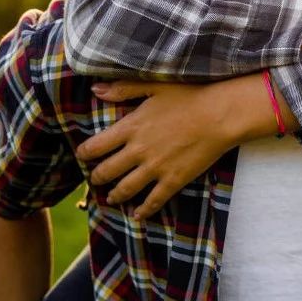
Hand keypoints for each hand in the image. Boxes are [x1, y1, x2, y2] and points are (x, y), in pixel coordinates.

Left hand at [78, 80, 238, 220]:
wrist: (219, 115)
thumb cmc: (188, 96)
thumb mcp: (153, 86)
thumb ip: (122, 89)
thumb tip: (95, 90)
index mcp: (130, 127)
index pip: (96, 146)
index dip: (84, 153)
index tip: (82, 156)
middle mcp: (138, 151)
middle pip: (107, 171)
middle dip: (96, 178)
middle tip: (94, 180)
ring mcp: (155, 168)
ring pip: (125, 189)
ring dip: (114, 195)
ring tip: (111, 198)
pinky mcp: (173, 180)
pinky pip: (153, 201)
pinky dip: (143, 210)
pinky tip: (137, 214)